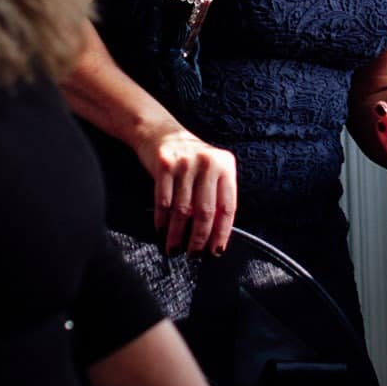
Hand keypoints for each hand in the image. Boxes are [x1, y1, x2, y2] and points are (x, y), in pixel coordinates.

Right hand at [134, 128, 238, 254]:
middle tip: (193, 255)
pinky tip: (161, 230)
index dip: (222, 233)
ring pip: (182, 210)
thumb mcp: (210, 169)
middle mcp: (208, 163)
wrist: (159, 130)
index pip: (228, 207)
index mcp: (225, 165)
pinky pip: (163, 201)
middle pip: (205, 211)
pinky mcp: (164, 164)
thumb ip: (216, 195)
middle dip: (199, 238)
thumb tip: (216, 236)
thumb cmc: (188, 158)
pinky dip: (162, 219)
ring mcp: (185, 163)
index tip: (216, 251)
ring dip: (177, 234)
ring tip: (174, 249)